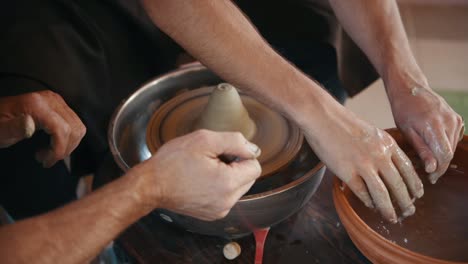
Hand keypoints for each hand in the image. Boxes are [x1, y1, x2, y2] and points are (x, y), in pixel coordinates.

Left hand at [0, 91, 85, 166]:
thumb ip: (13, 127)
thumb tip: (29, 124)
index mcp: (36, 104)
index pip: (61, 129)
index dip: (59, 149)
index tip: (46, 161)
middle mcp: (51, 100)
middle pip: (73, 129)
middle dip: (63, 149)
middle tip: (45, 158)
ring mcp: (58, 101)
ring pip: (78, 127)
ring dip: (68, 145)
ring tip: (49, 152)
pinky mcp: (61, 106)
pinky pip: (76, 124)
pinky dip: (69, 138)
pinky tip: (54, 143)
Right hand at [130, 129, 261, 220]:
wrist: (150, 185)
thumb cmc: (173, 161)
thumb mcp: (204, 140)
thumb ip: (235, 141)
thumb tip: (254, 150)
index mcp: (228, 184)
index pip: (255, 166)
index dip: (241, 154)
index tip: (222, 152)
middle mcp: (227, 201)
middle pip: (248, 178)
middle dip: (235, 166)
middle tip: (211, 159)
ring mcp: (220, 210)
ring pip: (238, 187)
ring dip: (228, 176)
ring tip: (205, 170)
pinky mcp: (212, 214)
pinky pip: (227, 196)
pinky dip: (219, 187)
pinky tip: (201, 180)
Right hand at [304, 108, 422, 222]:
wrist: (322, 116)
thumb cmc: (342, 123)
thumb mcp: (370, 132)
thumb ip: (381, 147)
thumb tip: (388, 166)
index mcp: (387, 143)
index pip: (408, 169)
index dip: (414, 185)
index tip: (417, 195)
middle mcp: (379, 155)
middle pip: (399, 185)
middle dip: (406, 202)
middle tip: (409, 211)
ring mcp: (363, 164)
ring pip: (383, 194)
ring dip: (389, 209)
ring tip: (392, 217)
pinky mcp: (346, 172)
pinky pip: (362, 193)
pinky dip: (368, 202)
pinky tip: (371, 206)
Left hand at [386, 78, 463, 183]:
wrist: (411, 89)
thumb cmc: (403, 110)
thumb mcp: (407, 132)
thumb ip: (422, 150)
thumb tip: (432, 168)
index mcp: (434, 126)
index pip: (444, 155)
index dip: (438, 170)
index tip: (430, 178)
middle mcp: (449, 122)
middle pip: (449, 153)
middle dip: (440, 165)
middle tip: (427, 173)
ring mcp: (455, 119)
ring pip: (453, 146)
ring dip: (442, 155)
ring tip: (428, 159)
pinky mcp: (457, 118)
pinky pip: (454, 138)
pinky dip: (446, 145)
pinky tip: (434, 145)